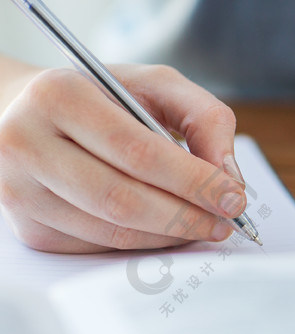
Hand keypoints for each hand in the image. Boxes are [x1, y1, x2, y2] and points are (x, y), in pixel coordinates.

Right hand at [0, 64, 245, 252]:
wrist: (31, 116)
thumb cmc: (103, 99)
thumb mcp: (156, 86)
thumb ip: (204, 117)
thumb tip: (228, 174)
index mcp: (58, 96)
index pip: (138, 152)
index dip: (193, 181)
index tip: (233, 198)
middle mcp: (27, 143)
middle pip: (122, 200)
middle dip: (186, 217)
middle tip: (224, 222)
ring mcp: (21, 191)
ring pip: (112, 232)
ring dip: (169, 236)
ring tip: (201, 225)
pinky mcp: (30, 229)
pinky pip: (100, 248)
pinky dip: (143, 243)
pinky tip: (162, 228)